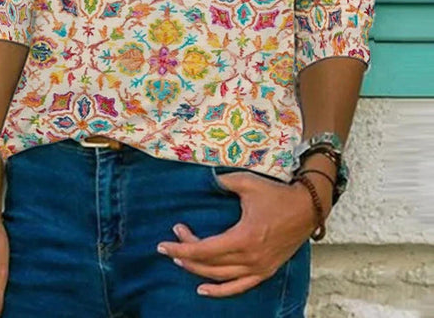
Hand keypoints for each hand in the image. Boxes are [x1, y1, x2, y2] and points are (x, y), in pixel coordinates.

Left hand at [156, 172, 317, 297]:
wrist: (307, 208)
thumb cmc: (276, 194)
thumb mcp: (247, 183)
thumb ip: (223, 182)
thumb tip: (204, 179)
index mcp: (244, 237)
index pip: (204, 250)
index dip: (181, 248)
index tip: (164, 244)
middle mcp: (250, 258)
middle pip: (208, 264)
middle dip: (186, 255)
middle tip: (171, 243)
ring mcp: (258, 268)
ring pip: (220, 277)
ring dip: (198, 271)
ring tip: (181, 261)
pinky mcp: (265, 271)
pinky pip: (239, 287)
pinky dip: (220, 291)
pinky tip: (204, 289)